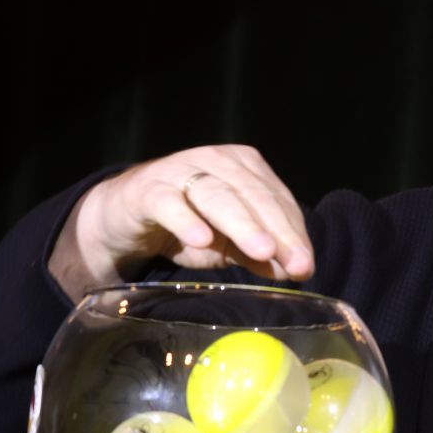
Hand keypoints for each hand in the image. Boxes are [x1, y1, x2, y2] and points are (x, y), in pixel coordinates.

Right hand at [50, 145, 312, 298]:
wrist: (125, 215)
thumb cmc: (186, 225)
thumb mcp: (228, 244)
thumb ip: (259, 255)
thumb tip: (293, 271)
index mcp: (245, 168)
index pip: (278, 201)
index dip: (295, 234)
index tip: (306, 266)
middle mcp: (217, 161)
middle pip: (254, 196)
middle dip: (278, 232)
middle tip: (297, 264)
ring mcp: (181, 171)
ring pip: (218, 196)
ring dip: (243, 225)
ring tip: (263, 251)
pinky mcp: (149, 189)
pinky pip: (170, 204)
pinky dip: (187, 221)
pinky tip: (203, 240)